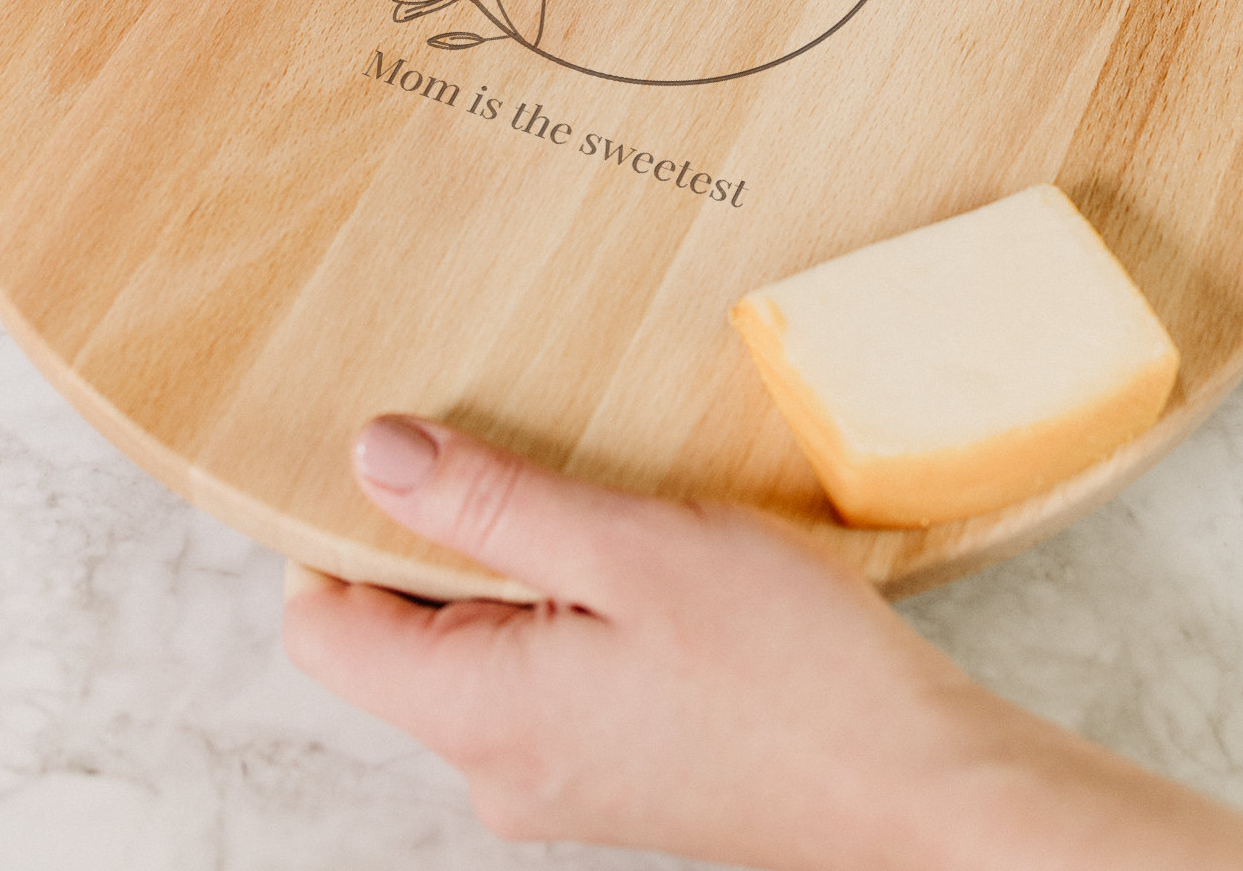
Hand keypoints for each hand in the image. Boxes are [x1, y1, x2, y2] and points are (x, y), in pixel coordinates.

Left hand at [283, 417, 1242, 870]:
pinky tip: (643, 569)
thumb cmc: (791, 675)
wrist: (922, 798)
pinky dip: (566, 610)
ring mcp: (557, 779)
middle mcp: (496, 766)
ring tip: (596, 505)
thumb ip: (491, 504)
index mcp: (477, 713)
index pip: (321, 625)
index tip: (397, 445)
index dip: (335, 527)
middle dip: (437, 537)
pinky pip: (542, 676)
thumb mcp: (632, 549)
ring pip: (475, 650)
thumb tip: (373, 453)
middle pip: (396, 634)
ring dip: (513, 568)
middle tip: (515, 450)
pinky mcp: (614, 772)